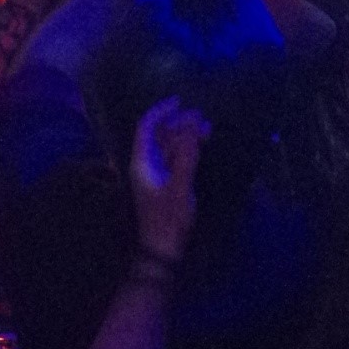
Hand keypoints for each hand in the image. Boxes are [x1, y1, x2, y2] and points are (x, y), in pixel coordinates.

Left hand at [129, 97, 208, 262]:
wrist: (162, 247)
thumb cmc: (168, 219)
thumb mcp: (180, 188)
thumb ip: (186, 160)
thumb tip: (191, 133)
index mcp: (141, 161)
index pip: (146, 127)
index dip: (160, 111)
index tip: (179, 101)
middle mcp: (145, 163)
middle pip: (159, 134)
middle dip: (178, 122)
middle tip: (200, 115)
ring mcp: (154, 172)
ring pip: (168, 145)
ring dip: (185, 134)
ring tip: (206, 126)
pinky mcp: (164, 180)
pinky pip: (174, 157)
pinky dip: (186, 148)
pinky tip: (201, 143)